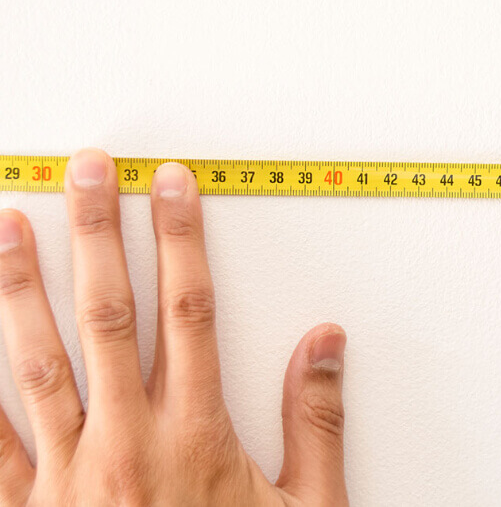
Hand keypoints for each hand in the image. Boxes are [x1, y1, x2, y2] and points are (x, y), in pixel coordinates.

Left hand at [0, 149, 347, 504]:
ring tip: (11, 225)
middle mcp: (126, 441)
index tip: (171, 185)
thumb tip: (325, 344)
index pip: (190, 308)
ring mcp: (67, 476)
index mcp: (196, 434)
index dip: (181, 237)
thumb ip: (317, 424)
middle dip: (98, 230)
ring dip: (21, 286)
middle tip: (87, 168)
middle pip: (109, 313)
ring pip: (37, 361)